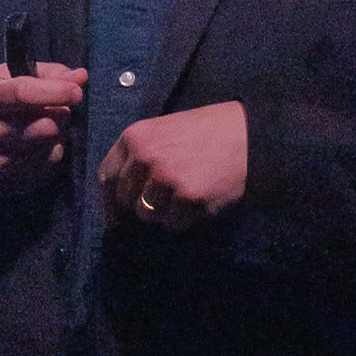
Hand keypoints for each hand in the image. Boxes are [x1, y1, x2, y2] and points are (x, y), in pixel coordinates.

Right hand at [0, 60, 89, 191]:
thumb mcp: (2, 77)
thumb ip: (44, 74)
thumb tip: (80, 77)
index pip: (26, 94)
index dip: (58, 91)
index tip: (76, 91)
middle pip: (45, 126)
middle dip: (59, 115)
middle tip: (53, 110)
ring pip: (49, 150)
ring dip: (55, 138)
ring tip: (40, 128)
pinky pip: (43, 170)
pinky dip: (46, 157)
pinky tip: (32, 147)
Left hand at [97, 101, 248, 232]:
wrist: (249, 133)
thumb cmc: (207, 131)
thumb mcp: (164, 131)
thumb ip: (139, 157)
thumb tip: (119, 199)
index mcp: (135, 136)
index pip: (107, 176)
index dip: (108, 200)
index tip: (114, 216)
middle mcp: (145, 157)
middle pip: (126, 200)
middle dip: (141, 206)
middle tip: (165, 200)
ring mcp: (165, 178)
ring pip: (149, 216)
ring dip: (165, 213)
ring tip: (188, 193)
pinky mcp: (188, 197)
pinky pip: (175, 224)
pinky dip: (187, 219)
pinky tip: (202, 198)